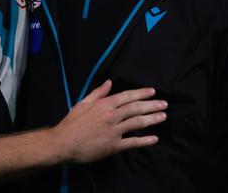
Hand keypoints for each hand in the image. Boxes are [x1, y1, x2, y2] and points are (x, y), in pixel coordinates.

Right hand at [52, 80, 166, 163]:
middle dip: (151, 105)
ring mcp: (113, 131)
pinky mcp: (113, 146)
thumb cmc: (72, 122)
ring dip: (152, 119)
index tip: (153, 92)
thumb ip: (98, 93)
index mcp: (104, 104)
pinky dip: (144, 141)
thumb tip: (109, 82)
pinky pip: (132, 142)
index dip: (141, 93)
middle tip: (164, 104)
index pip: (127, 96)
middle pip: (135, 108)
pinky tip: (154, 139)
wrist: (64, 142)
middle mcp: (111, 116)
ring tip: (163, 116)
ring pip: (137, 123)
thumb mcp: (83, 103)